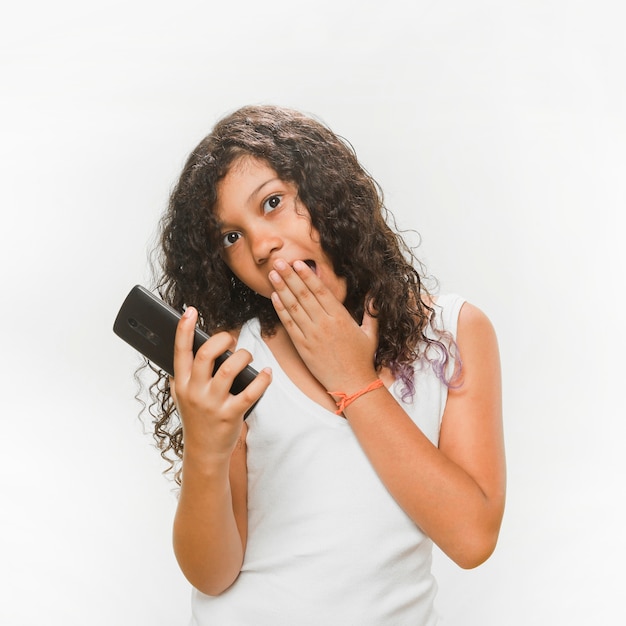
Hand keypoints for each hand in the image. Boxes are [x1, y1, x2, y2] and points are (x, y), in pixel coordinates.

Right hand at [170, 306, 271, 458]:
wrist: (203, 452)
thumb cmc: (196, 419)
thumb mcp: (181, 396)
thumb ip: (183, 374)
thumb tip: (189, 347)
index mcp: (181, 383)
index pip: (180, 351)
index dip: (184, 329)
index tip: (190, 311)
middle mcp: (194, 392)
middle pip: (205, 355)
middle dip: (221, 340)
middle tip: (230, 339)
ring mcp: (212, 404)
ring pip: (230, 369)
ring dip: (243, 356)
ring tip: (247, 356)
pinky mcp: (230, 415)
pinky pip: (250, 393)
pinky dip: (262, 380)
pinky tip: (268, 373)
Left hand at [269, 259, 378, 393]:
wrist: (352, 384)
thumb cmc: (362, 359)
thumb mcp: (371, 333)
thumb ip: (372, 312)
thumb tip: (375, 294)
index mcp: (341, 318)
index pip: (321, 291)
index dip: (308, 276)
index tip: (298, 263)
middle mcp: (324, 324)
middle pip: (304, 295)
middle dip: (290, 276)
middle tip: (279, 261)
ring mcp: (312, 336)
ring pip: (293, 307)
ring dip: (281, 289)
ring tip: (272, 274)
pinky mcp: (302, 347)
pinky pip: (289, 325)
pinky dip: (280, 310)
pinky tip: (274, 297)